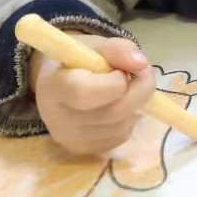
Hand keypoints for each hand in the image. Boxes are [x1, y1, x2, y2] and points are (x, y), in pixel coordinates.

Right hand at [29, 32, 155, 155]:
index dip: (114, 82)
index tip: (122, 70)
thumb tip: (141, 63)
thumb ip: (117, 49)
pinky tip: (121, 104)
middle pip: (111, 113)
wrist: (58, 83)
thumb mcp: (95, 45)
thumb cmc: (78, 60)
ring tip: (130, 87)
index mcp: (53, 86)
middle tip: (143, 73)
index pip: (84, 92)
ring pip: (120, 126)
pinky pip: (120, 136)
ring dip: (136, 104)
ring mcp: (71, 139)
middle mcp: (57, 118)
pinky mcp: (84, 150)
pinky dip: (129, 119)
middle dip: (138, 91)